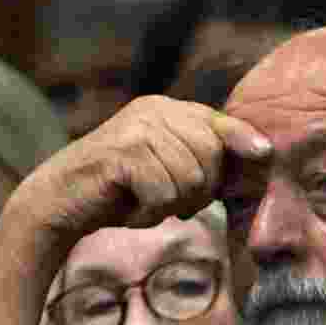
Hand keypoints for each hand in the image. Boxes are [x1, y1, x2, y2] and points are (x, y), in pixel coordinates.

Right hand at [2, 94, 271, 242]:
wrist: (60, 204)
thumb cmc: (121, 194)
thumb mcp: (170, 173)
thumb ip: (208, 164)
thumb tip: (262, 158)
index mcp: (166, 110)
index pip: (219, 123)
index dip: (244, 141)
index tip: (265, 154)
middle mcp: (152, 111)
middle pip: (212, 155)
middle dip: (199, 190)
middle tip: (167, 200)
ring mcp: (137, 130)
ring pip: (192, 179)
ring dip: (171, 205)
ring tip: (144, 202)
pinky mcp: (122, 154)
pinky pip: (165, 194)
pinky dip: (150, 214)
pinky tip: (130, 209)